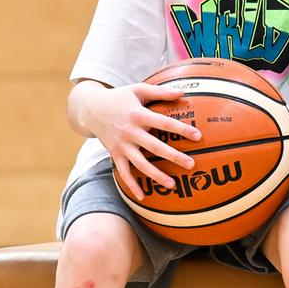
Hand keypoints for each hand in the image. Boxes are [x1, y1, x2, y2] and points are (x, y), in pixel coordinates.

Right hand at [77, 83, 202, 195]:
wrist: (90, 109)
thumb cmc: (119, 97)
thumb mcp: (138, 89)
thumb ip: (160, 91)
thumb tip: (182, 92)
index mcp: (138, 115)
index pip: (163, 123)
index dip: (181, 129)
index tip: (198, 136)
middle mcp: (130, 132)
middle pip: (155, 147)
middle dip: (174, 156)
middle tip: (191, 164)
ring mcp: (122, 145)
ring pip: (140, 164)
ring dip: (156, 175)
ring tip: (172, 184)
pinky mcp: (115, 154)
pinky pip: (123, 172)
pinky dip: (132, 185)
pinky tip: (143, 197)